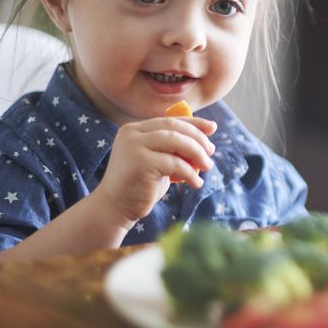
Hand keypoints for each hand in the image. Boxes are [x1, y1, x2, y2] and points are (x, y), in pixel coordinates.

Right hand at [93, 115, 216, 228]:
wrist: (115, 207)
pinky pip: (175, 163)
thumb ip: (173, 147)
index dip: (194, 123)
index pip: (170, 120)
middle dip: (198, 139)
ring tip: (207, 167)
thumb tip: (205, 133)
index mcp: (135, 129)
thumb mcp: (158, 161)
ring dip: (197, 154)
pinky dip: (190, 173)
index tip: (212, 128)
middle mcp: (132, 133)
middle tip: (211, 152)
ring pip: (176, 141)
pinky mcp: (140, 162)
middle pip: (175, 127)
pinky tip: (196, 183)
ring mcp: (134, 146)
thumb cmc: (140, 185)